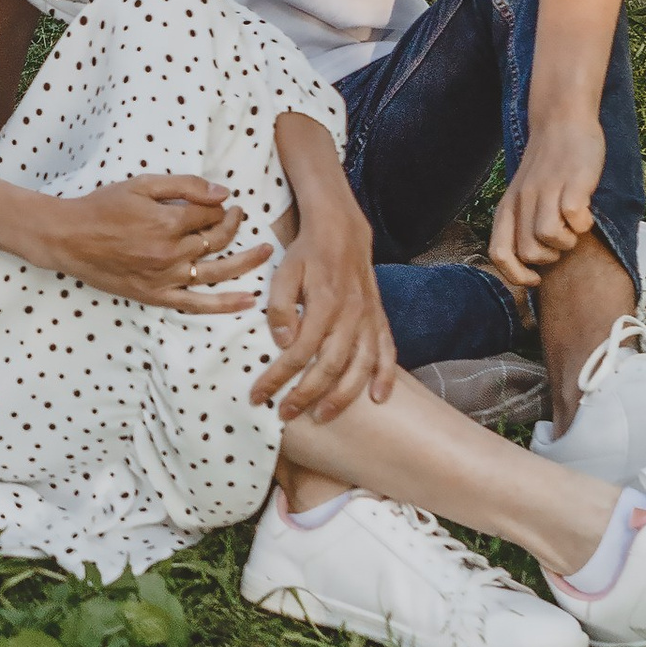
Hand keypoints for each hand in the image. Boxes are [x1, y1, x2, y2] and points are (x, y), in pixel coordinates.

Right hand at [0, 171, 268, 309]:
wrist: (69, 238)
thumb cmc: (102, 207)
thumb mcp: (141, 184)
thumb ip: (183, 186)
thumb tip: (223, 193)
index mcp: (168, 222)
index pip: (210, 214)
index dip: (219, 206)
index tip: (219, 203)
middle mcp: (171, 253)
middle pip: (216, 239)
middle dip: (233, 225)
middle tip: (239, 216)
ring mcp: (165, 278)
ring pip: (216, 271)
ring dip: (245, 261)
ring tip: (265, 251)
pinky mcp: (156, 296)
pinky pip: (196, 304)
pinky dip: (224, 305)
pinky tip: (247, 300)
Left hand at [252, 194, 398, 418]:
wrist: (342, 230)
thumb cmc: (307, 253)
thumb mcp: (283, 272)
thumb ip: (280, 308)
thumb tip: (282, 343)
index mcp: (324, 304)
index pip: (298, 352)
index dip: (277, 377)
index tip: (258, 395)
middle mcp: (350, 315)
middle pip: (329, 365)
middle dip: (306, 394)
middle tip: (286, 414)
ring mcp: (368, 318)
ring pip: (360, 365)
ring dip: (343, 395)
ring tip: (323, 416)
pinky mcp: (379, 318)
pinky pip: (387, 351)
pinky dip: (385, 376)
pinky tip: (378, 398)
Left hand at [487, 117, 606, 288]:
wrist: (562, 120)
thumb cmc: (547, 163)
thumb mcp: (524, 193)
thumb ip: (523, 221)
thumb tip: (530, 262)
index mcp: (508, 206)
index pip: (499, 254)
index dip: (515, 274)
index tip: (535, 278)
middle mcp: (524, 200)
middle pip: (529, 252)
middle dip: (549, 258)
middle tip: (561, 240)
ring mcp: (547, 190)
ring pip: (548, 238)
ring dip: (567, 243)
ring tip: (573, 227)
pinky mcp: (573, 182)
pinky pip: (574, 218)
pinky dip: (583, 224)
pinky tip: (586, 214)